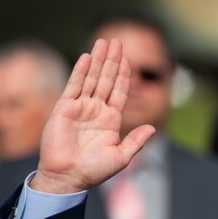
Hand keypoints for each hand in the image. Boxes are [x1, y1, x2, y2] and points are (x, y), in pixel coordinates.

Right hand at [32, 38, 154, 193]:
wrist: (68, 177)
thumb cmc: (94, 170)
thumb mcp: (121, 156)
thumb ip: (136, 141)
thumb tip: (152, 128)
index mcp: (111, 120)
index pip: (120, 91)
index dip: (125, 75)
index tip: (129, 59)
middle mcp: (96, 110)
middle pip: (107, 79)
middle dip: (112, 60)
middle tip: (117, 41)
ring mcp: (80, 107)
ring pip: (91, 78)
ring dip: (98, 60)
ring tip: (104, 42)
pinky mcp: (65, 108)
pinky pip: (74, 85)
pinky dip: (81, 71)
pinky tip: (88, 57)